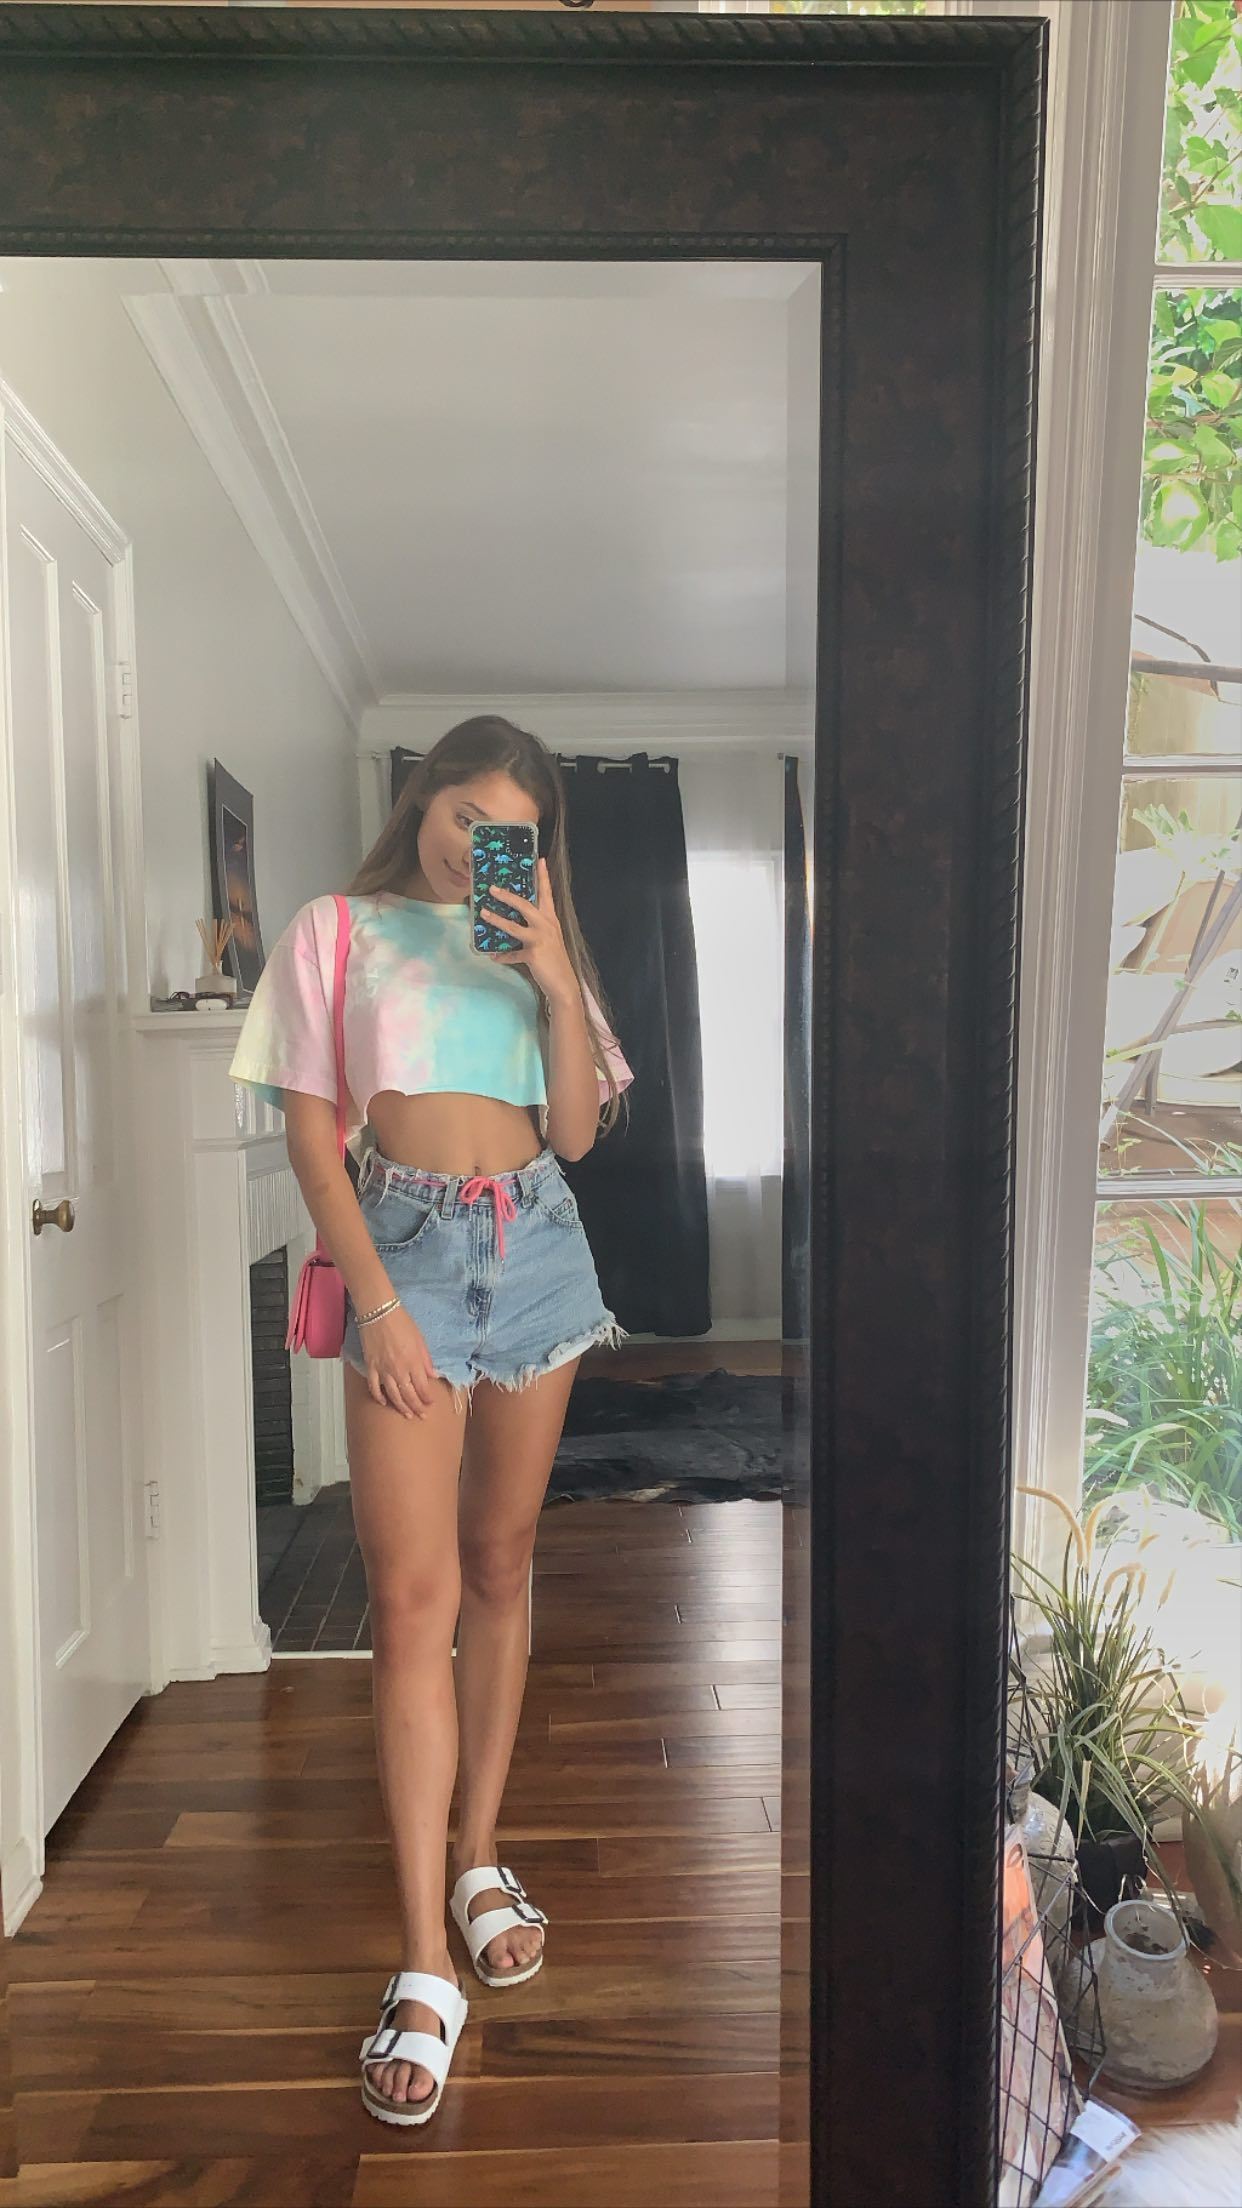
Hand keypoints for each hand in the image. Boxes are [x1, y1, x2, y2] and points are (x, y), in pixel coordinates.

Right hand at [358, 1305, 439, 1418]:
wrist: (379, 1312)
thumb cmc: (402, 1322)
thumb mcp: (420, 1339)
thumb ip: (426, 1360)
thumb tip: (433, 1375)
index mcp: (414, 1362)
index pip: (422, 1387)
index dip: (427, 1398)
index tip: (431, 1404)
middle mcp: (399, 1370)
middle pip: (409, 1395)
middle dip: (417, 1407)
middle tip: (422, 1416)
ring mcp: (383, 1370)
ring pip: (393, 1395)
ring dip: (401, 1407)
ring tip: (407, 1415)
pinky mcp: (371, 1366)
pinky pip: (374, 1387)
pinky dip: (379, 1397)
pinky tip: (384, 1403)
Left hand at [481, 856, 576, 1000]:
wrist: (563, 983)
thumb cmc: (555, 959)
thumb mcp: (549, 938)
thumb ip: (537, 927)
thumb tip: (516, 920)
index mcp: (551, 919)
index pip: (547, 894)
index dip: (543, 877)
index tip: (539, 860)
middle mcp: (546, 925)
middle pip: (525, 905)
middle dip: (508, 896)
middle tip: (493, 888)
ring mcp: (540, 939)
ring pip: (514, 926)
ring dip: (497, 920)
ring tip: (483, 913)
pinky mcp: (533, 954)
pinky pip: (513, 954)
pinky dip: (503, 956)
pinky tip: (494, 956)